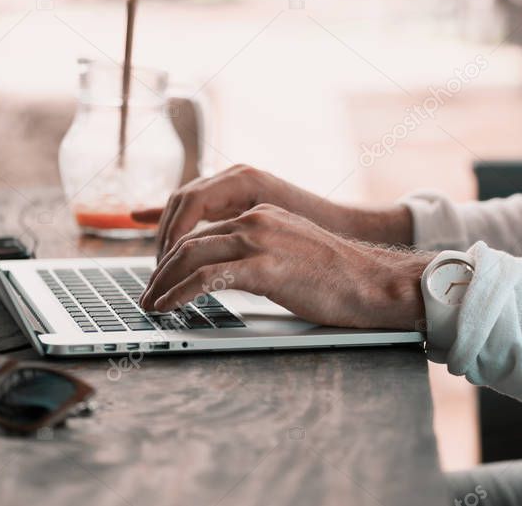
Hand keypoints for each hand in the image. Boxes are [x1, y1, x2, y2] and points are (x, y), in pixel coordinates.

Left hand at [138, 203, 429, 330]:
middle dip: (161, 268)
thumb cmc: (340, 277)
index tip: (162, 274)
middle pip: (190, 238)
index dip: (175, 253)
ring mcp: (260, 240)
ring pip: (191, 254)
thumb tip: (231, 273)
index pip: (204, 228)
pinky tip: (170, 307)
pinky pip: (207, 277)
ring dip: (163, 282)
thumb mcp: (292, 253)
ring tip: (151, 304)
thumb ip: (261, 254)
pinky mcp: (265, 266)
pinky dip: (180, 293)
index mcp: (263, 214)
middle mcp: (257, 219)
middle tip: (148, 293)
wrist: (373, 282)